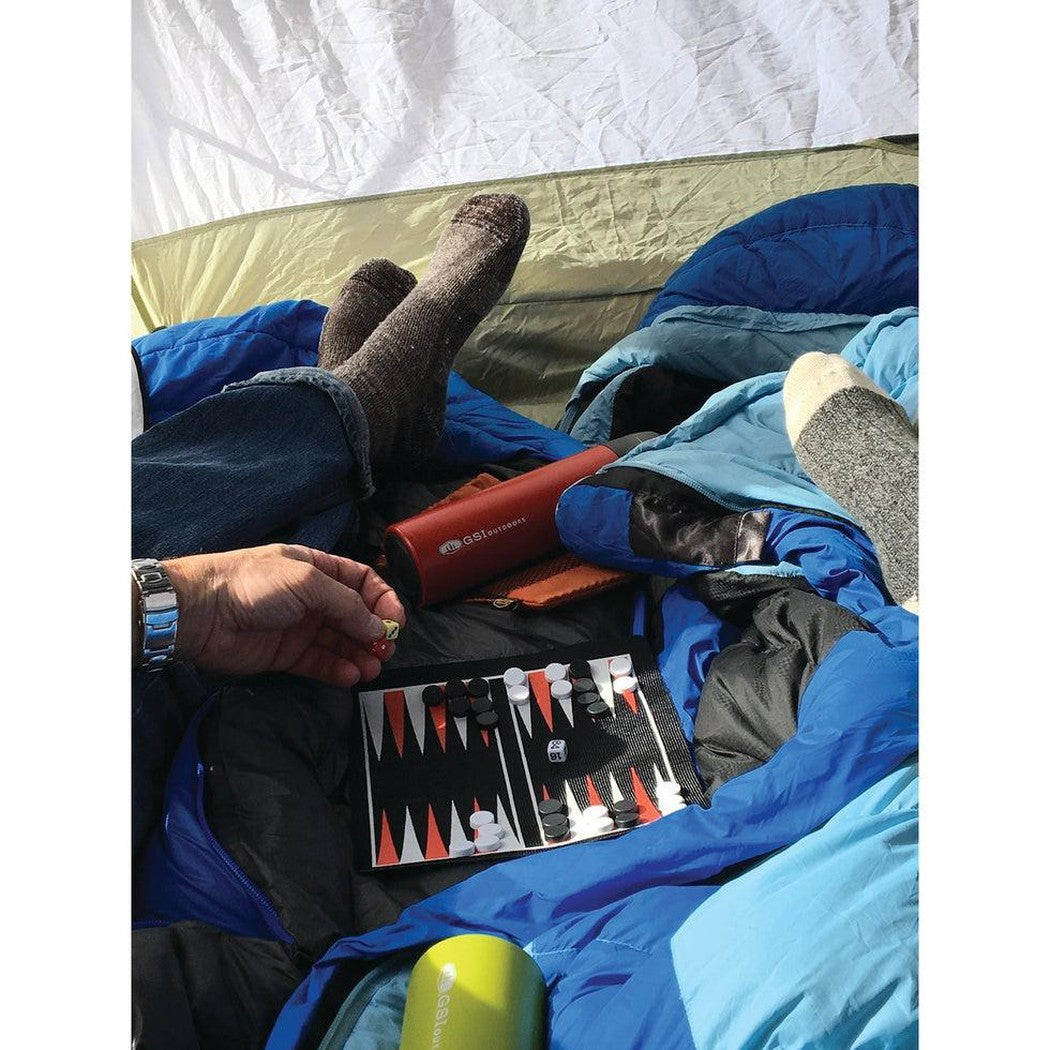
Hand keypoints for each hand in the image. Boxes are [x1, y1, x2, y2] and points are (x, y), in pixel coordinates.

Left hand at [158, 544, 404, 685]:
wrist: (202, 612)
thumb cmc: (250, 583)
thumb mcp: (307, 582)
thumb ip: (347, 605)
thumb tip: (376, 627)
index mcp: (318, 569)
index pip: (362, 583)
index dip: (383, 601)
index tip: (394, 622)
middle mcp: (312, 598)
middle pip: (355, 616)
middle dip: (374, 633)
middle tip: (384, 650)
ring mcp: (299, 627)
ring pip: (340, 643)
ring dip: (359, 655)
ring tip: (370, 668)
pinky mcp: (286, 654)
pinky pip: (320, 663)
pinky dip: (337, 670)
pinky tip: (349, 675)